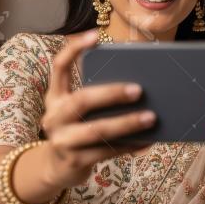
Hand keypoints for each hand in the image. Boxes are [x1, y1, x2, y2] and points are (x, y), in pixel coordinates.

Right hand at [39, 30, 155, 188]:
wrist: (56, 168)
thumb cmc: (76, 130)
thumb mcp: (75, 112)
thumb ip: (94, 97)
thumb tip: (136, 87)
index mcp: (55, 97)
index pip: (59, 67)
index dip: (74, 49)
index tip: (96, 35)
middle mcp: (54, 116)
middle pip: (82, 101)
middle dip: (112, 94)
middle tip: (139, 90)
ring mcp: (62, 140)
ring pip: (97, 131)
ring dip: (126, 123)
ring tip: (151, 117)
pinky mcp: (74, 161)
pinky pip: (107, 152)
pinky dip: (129, 145)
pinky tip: (147, 140)